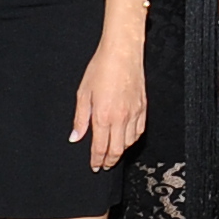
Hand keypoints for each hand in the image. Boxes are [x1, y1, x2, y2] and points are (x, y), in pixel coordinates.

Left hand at [74, 36, 148, 169]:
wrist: (122, 52)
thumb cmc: (101, 68)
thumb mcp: (83, 93)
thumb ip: (80, 118)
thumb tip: (75, 137)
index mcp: (103, 116)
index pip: (100, 147)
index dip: (96, 160)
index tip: (94, 166)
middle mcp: (120, 118)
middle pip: (117, 150)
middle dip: (109, 161)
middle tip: (103, 165)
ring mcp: (134, 113)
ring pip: (129, 142)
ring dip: (120, 151)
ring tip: (113, 153)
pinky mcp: (143, 107)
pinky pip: (139, 131)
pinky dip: (132, 139)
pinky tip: (126, 139)